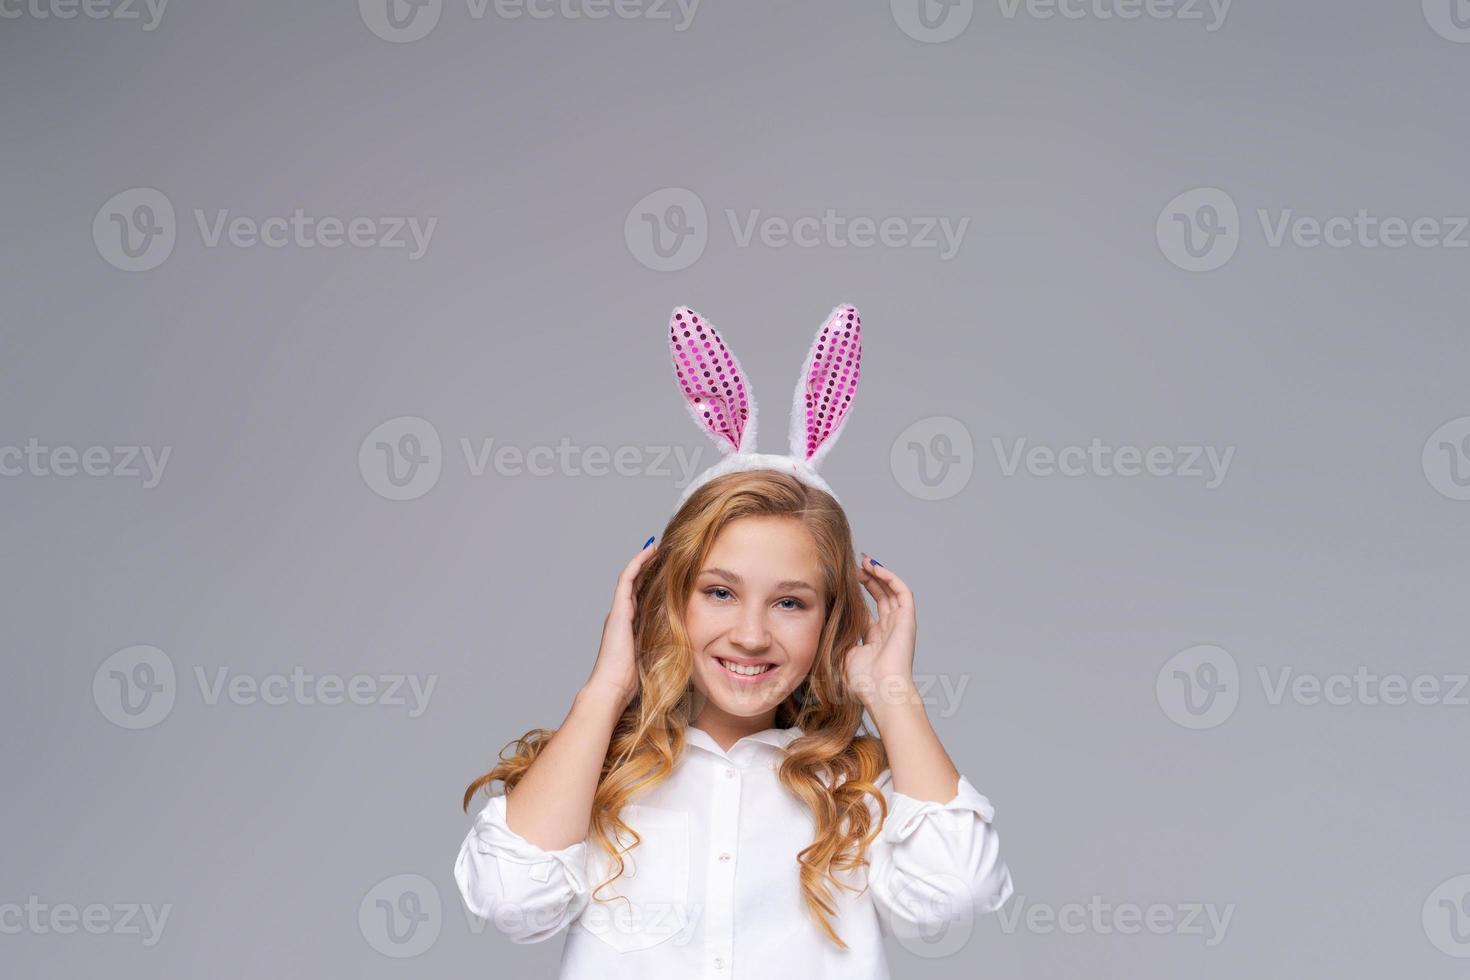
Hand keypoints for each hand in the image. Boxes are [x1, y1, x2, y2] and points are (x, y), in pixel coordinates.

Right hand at [585, 539, 658, 709]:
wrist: (613, 687)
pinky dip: (637, 563)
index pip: (643, 597)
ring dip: (644, 560)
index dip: (653, 583)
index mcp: (631, 627)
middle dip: (649, 568)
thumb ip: (666, 646)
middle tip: (664, 551)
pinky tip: (649, 551)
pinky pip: (627, 579)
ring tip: (657, 546)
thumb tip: (690, 645)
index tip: (667, 570)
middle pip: (637, 584)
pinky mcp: (618, 610)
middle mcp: (623, 616)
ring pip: (632, 577)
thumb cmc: (634, 680)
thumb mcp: (656, 658)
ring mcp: (618, 611)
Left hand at [844, 554, 917, 711]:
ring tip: (865, 561)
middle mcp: (889, 630)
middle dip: (868, 578)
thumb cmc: (862, 682)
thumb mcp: (842, 654)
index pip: (867, 610)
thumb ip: (837, 637)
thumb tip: (822, 622)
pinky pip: (903, 592)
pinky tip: (875, 568)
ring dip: (879, 574)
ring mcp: (899, 624)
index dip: (857, 594)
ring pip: (892, 591)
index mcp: (874, 639)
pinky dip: (891, 578)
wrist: (882, 692)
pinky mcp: (907, 620)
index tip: (844, 580)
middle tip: (855, 564)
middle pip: (881, 596)